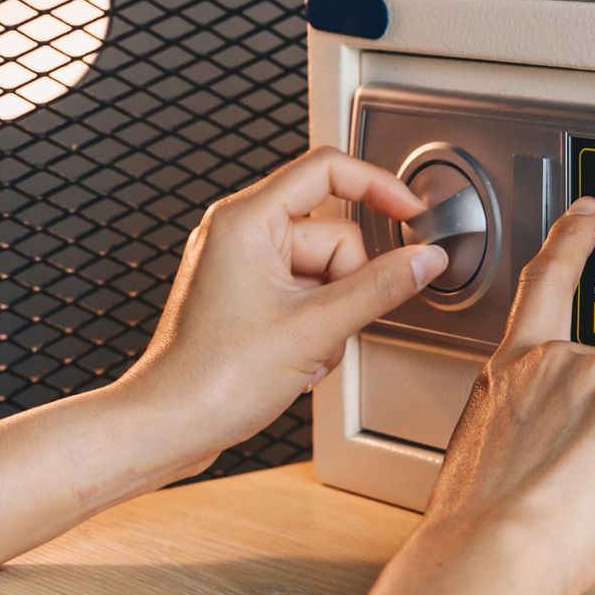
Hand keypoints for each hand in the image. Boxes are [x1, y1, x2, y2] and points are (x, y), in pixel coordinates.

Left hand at [119, 146, 448, 472]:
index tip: (412, 213)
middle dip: (346, 288)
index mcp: (246, 220)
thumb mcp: (315, 329)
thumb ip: (380, 288)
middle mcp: (239, 233)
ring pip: (323, 273)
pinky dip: (313, 329)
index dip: (379, 187)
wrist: (170, 425)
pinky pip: (303, 296)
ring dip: (331, 317)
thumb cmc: (213, 378)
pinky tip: (296, 361)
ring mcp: (241, 266)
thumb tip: (424, 260)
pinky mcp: (244, 296)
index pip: (328, 170)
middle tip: (327, 329)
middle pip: (332, 235)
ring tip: (305, 353)